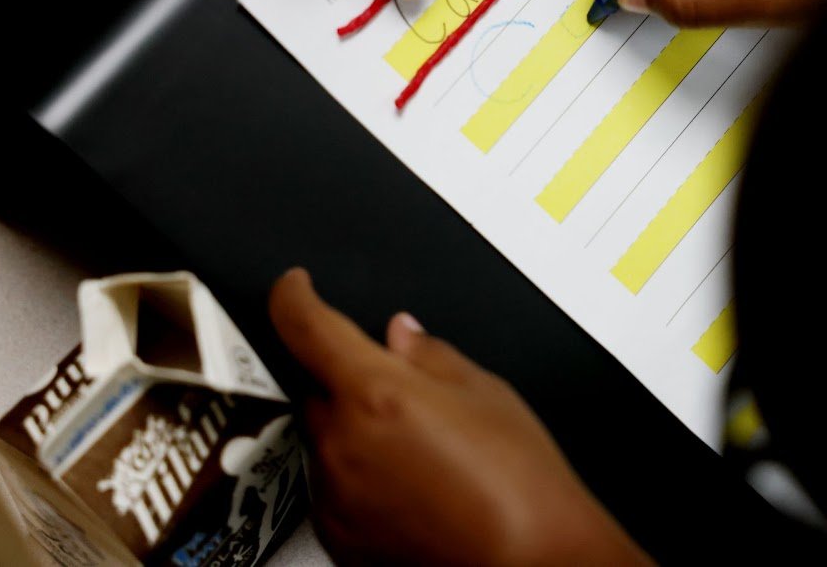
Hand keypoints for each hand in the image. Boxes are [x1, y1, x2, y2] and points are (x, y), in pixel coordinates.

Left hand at [269, 268, 649, 565]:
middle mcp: (342, 444)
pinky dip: (358, 475)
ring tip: (423, 453)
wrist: (532, 564)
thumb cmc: (521, 487)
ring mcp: (335, 495)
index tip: (295, 287)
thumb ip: (429, 355)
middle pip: (318, 388)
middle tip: (408, 400)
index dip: (294, 296)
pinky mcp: (337, 536)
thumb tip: (400, 335)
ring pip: (326, 439)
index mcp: (376, 394)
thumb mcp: (486, 393)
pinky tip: (412, 486)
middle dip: (352, 382)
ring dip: (356, 431)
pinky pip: (333, 485)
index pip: (305, 326)